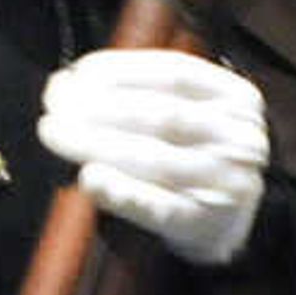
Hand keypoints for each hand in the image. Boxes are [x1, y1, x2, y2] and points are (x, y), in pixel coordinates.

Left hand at [39, 47, 269, 266]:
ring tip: (55, 133)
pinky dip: (121, 193)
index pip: (175, 73)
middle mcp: (240, 139)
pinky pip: (158, 208)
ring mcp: (227, 184)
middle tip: (55, 104)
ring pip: (155, 158)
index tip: (76, 73)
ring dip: (96, 144)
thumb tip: (69, 81)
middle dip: (98, 106)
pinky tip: (91, 179)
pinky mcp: (205, 224)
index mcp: (239, 99)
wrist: (235, 219)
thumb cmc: (198, 154)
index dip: (119, 70)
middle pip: (160, 115)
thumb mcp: (193, 111)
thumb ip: (145, 92)